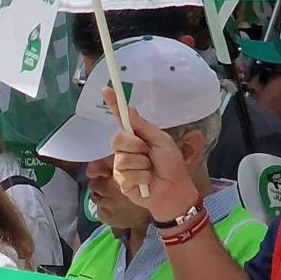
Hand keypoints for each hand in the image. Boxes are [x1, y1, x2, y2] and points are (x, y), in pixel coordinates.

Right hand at [105, 87, 198, 219]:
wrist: (174, 190)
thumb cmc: (171, 164)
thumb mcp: (162, 141)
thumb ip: (144, 127)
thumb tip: (129, 110)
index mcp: (135, 137)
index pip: (120, 119)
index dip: (113, 104)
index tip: (106, 90)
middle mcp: (125, 149)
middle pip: (117, 139)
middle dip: (135, 145)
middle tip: (147, 152)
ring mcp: (120, 166)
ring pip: (122, 158)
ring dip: (141, 165)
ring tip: (150, 170)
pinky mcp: (120, 181)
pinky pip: (126, 174)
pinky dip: (142, 177)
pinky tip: (147, 182)